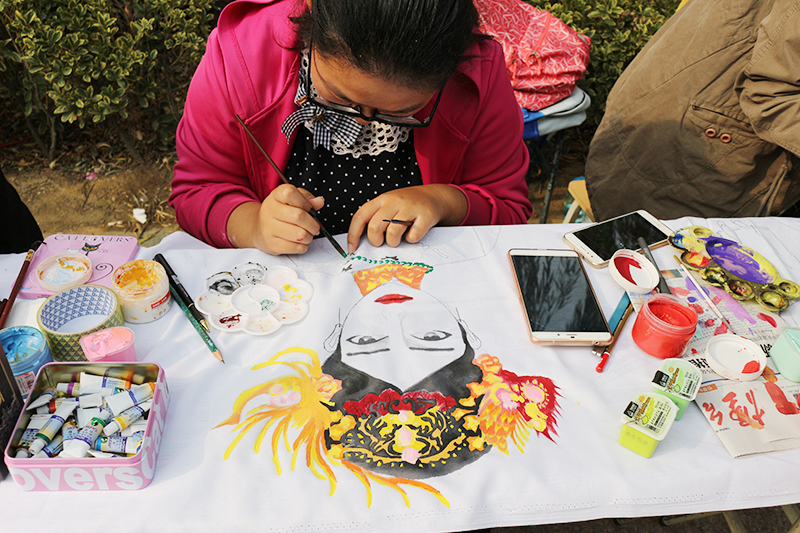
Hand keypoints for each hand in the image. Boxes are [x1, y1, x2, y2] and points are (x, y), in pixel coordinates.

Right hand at [228, 184, 324, 254]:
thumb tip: (319, 201)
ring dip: (309, 236)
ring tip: (306, 234)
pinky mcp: (272, 244)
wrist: (259, 228)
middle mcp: (270, 210)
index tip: (308, 208)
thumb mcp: (292, 199)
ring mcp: (269, 228)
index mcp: (276, 195)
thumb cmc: (279, 212)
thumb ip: (307, 199)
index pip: (290, 193)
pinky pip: (296, 248)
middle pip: (299, 216)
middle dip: (313, 224)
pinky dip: (303, 246)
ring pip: (300, 234)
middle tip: (314, 227)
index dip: (305, 202)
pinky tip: (299, 242)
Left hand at [346, 184, 466, 252]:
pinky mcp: (425, 216)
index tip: (352, 249)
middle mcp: (394, 201)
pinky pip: (413, 236)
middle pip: (375, 227)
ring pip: (392, 233)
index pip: (360, 217)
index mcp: (381, 200)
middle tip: (381, 243)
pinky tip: (412, 234)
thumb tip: (359, 242)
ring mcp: (410, 208)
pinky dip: (411, 240)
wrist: (434, 196)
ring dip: (393, 242)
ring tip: (397, 240)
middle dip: (375, 241)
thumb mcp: (388, 206)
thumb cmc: (407, 205)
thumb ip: (375, 218)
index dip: (353, 235)